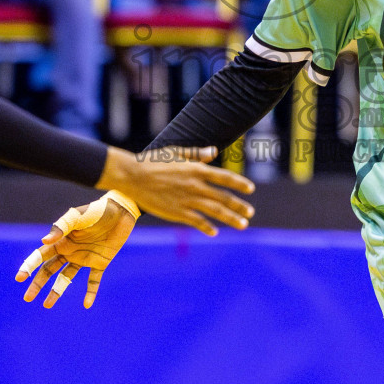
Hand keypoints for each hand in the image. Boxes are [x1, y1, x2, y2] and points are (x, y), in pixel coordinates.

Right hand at [16, 195, 135, 307]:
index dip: (29, 266)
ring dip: (56, 291)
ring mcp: (83, 258)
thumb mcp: (77, 216)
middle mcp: (69, 251)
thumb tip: (44, 241)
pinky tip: (87, 304)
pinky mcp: (100, 262)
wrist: (120, 211)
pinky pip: (93, 280)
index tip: (19, 278)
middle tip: (27, 298)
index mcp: (61, 241)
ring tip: (47, 306)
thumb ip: (61, 227)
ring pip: (66, 278)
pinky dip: (90, 292)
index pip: (41, 256)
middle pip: (49, 270)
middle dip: (37, 283)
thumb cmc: (96, 211)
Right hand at [98, 146, 254, 236]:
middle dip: (239, 205)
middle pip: (224, 197)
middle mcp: (196, 185)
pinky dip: (207, 227)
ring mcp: (187, 200)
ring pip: (215, 211)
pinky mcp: (177, 212)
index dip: (239, 183)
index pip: (225, 177)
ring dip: (231, 218)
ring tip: (243, 224)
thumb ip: (197, 154)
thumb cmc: (152, 161)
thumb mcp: (176, 152)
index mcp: (197, 169)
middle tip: (250, 212)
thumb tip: (214, 151)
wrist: (133, 176)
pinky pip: (197, 221)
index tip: (250, 189)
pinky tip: (214, 232)